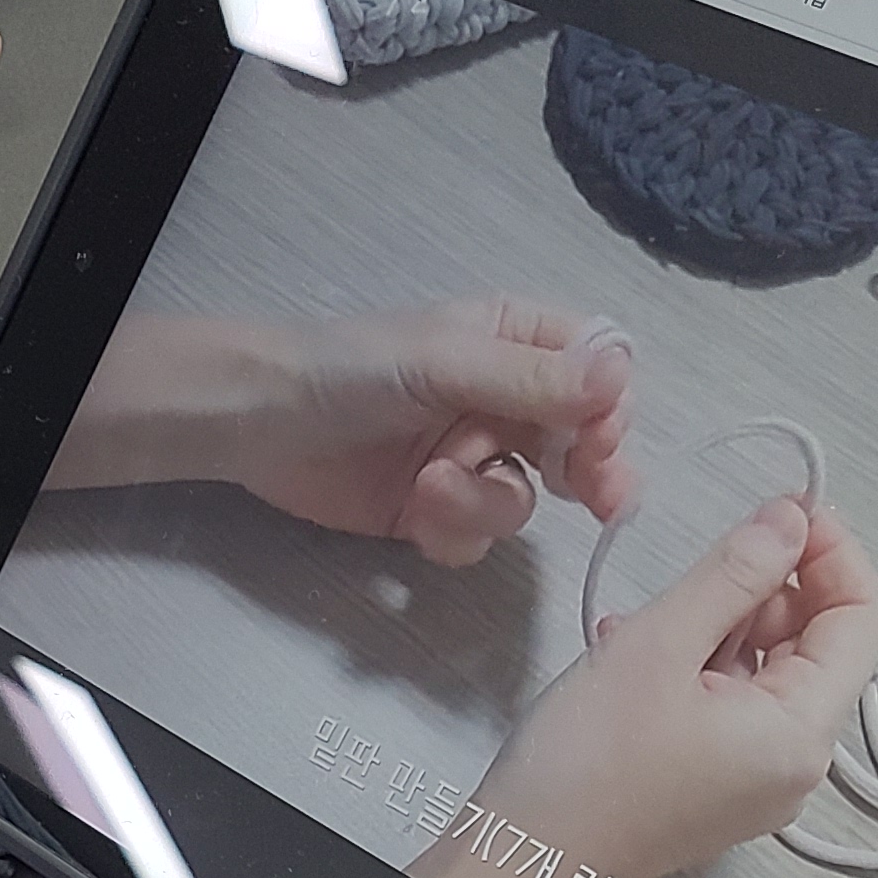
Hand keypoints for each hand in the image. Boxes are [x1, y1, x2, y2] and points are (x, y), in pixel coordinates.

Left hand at [46, 300, 640, 562]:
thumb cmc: (348, 368)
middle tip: (603, 502)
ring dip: (486, 502)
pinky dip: (453, 533)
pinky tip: (416, 515)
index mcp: (514, 341)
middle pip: (581, 444)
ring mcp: (471, 459)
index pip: (597, 373)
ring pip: (525, 499)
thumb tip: (621, 378)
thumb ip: (530, 377)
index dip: (609, 410)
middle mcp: (502, 399)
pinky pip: (477, 536)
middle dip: (590, 474)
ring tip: (432, 488)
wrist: (256, 424)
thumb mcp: (443, 363)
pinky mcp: (434, 511)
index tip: (602, 441)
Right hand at [417, 497, 877, 877]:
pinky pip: (735, 710)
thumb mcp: (658, 645)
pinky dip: (701, 668)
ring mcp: (758, 785)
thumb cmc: (582, 767)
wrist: (520, 864)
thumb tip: (790, 518)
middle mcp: (797, 767)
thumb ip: (733, 572)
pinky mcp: (718, 793)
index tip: (785, 508)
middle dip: (770, 589)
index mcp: (802, 734)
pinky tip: (639, 653)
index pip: (862, 618)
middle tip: (703, 561)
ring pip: (770, 675)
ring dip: (724, 626)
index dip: (833, 551)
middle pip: (818, 647)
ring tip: (651, 618)